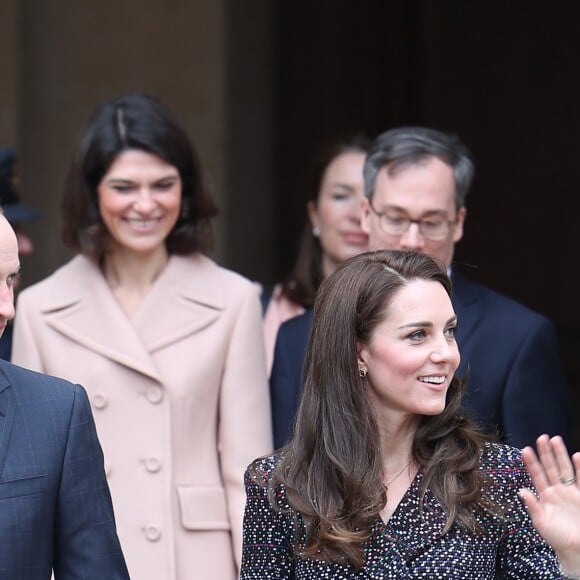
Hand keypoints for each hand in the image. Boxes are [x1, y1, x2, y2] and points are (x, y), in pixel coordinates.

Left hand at [520, 434, 579, 576]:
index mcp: (544, 496)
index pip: (536, 475)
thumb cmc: (557, 538)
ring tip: (555, 440)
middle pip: (550, 467)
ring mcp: (570, 493)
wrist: (577, 550)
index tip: (525, 450)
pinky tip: (577, 456)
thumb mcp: (541, 522)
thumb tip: (521, 490)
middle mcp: (557, 491)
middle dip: (546, 453)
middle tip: (542, 437)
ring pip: (564, 469)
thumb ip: (532, 506)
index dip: (531, 463)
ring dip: (560, 455)